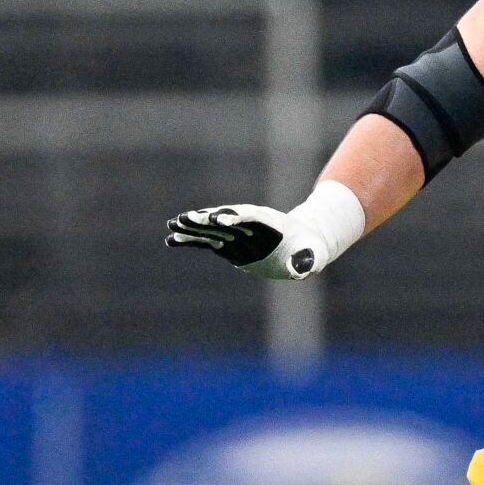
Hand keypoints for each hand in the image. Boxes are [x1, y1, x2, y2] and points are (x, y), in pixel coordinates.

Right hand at [166, 183, 365, 281]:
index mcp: (268, 222)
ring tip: (172, 225)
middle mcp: (248, 224)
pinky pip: (207, 241)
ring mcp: (236, 233)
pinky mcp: (229, 244)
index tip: (217, 219)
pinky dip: (191, 240)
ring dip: (192, 227)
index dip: (233, 217)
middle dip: (205, 218)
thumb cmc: (308, 248)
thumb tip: (302, 268)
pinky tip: (172, 240)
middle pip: (224, 218)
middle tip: (184, 217)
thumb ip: (306, 259)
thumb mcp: (312, 254)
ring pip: (211, 228)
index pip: (248, 216)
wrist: (300, 244)